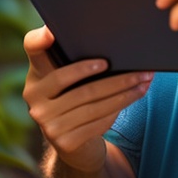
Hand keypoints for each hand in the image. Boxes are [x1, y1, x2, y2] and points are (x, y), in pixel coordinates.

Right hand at [22, 25, 152, 171]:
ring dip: (124, 92)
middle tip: (141, 70)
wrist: (73, 144)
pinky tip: (134, 97)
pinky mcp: (63, 142)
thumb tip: (114, 41)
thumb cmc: (76, 98)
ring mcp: (47, 123)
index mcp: (36, 74)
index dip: (40, 40)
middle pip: (80, 85)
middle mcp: (34, 99)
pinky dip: (119, 107)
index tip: (52, 32)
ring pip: (94, 104)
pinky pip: (98, 121)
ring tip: (144, 82)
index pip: (32, 49)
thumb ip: (75, 59)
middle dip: (116, 78)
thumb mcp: (69, 80)